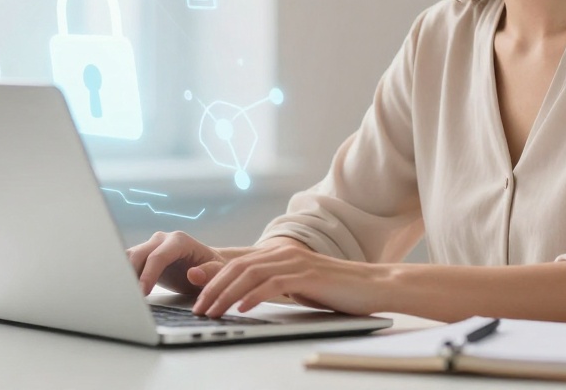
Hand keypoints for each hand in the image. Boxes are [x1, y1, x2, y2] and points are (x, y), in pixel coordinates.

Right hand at [127, 231, 226, 296]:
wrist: (207, 266)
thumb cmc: (214, 268)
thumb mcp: (219, 272)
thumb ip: (209, 273)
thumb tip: (193, 274)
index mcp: (179, 240)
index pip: (158, 256)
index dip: (148, 275)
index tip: (142, 292)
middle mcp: (162, 239)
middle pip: (138, 254)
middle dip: (130, 275)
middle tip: (128, 297)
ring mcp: (150, 245)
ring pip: (129, 256)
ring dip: (123, 274)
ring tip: (121, 294)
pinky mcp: (143, 255)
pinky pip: (127, 262)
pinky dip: (122, 274)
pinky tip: (121, 289)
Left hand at [190, 243, 387, 317]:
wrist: (371, 286)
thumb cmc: (336, 289)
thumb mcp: (298, 286)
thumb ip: (275, 285)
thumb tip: (247, 297)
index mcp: (278, 254)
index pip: (237, 263)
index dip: (213, 275)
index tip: (193, 290)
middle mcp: (283, 254)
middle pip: (237, 267)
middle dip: (212, 287)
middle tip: (198, 307)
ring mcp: (294, 263)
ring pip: (249, 275)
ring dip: (226, 294)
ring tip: (213, 311)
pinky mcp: (307, 275)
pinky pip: (273, 284)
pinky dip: (253, 296)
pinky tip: (242, 308)